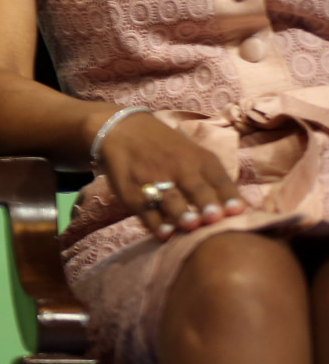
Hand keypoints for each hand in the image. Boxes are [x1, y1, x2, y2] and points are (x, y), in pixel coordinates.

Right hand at [93, 109, 244, 239]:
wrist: (122, 129)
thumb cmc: (168, 148)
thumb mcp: (194, 154)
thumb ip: (215, 180)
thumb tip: (241, 213)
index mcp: (199, 159)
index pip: (219, 179)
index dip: (229, 196)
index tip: (238, 211)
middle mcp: (178, 167)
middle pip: (196, 188)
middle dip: (206, 203)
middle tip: (214, 218)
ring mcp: (153, 179)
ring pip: (170, 199)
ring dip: (181, 213)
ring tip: (190, 226)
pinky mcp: (132, 192)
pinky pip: (146, 210)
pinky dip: (155, 224)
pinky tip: (164, 234)